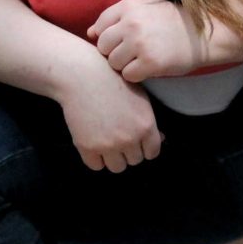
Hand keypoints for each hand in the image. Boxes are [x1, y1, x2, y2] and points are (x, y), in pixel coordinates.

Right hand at [57, 57, 163, 171]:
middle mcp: (129, 139)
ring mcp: (108, 145)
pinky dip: (94, 157)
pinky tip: (92, 141)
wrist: (83, 76)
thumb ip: (149, 122)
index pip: (152, 153)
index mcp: (146, 126)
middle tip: (117, 135)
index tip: (135, 141)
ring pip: (117, 167)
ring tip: (106, 140)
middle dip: (128, 151)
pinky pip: (96, 166)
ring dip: (113, 157)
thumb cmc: (113, 82)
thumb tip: (160, 140)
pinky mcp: (88, 147)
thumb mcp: (140, 98)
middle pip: (134, 161)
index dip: (144, 147)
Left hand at [89, 0, 217, 81]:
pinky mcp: (149, 62)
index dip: (108, 37)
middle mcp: (132, 22)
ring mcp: (140, 43)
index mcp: (129, 6)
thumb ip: (117, 16)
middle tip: (133, 53)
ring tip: (142, 59)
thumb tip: (89, 32)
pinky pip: (128, 75)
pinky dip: (137, 75)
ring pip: (113, 62)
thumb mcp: (147, 8)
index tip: (123, 41)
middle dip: (115, 52)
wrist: (205, 34)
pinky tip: (150, 68)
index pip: (100, 26)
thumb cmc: (174, 21)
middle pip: (103, 46)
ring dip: (125, 65)